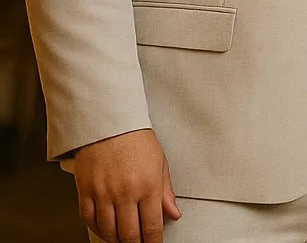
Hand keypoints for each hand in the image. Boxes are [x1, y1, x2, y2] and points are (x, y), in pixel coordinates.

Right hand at [73, 128, 179, 242]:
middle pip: (129, 233)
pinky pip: (89, 219)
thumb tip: (173, 213)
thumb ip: (166, 193)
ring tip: (122, 240)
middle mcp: (125, 192)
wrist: (109, 124)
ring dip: (116, 240)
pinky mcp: (85, 191)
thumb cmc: (136, 140)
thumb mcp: (160, 164)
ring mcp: (103, 193)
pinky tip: (105, 230)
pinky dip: (97, 229)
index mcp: (147, 186)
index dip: (153, 242)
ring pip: (108, 230)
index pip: (151, 226)